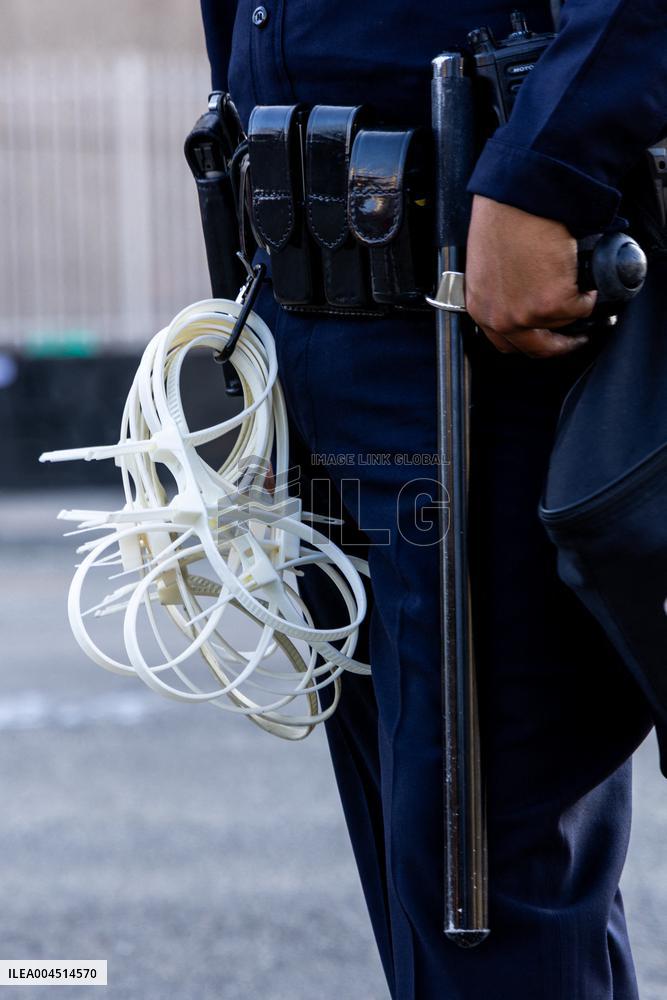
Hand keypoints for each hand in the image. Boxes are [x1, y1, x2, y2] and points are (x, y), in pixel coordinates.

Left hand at [465, 195, 596, 357]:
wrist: (520, 199)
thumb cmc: (503, 219)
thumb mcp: (489, 266)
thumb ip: (501, 290)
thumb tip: (525, 295)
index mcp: (481, 308)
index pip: (506, 342)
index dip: (530, 342)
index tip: (546, 338)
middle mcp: (500, 318)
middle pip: (536, 348)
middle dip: (560, 345)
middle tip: (576, 338)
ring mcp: (526, 314)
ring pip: (562, 325)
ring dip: (574, 309)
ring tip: (580, 291)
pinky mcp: (553, 305)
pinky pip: (581, 309)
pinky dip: (589, 296)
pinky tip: (585, 279)